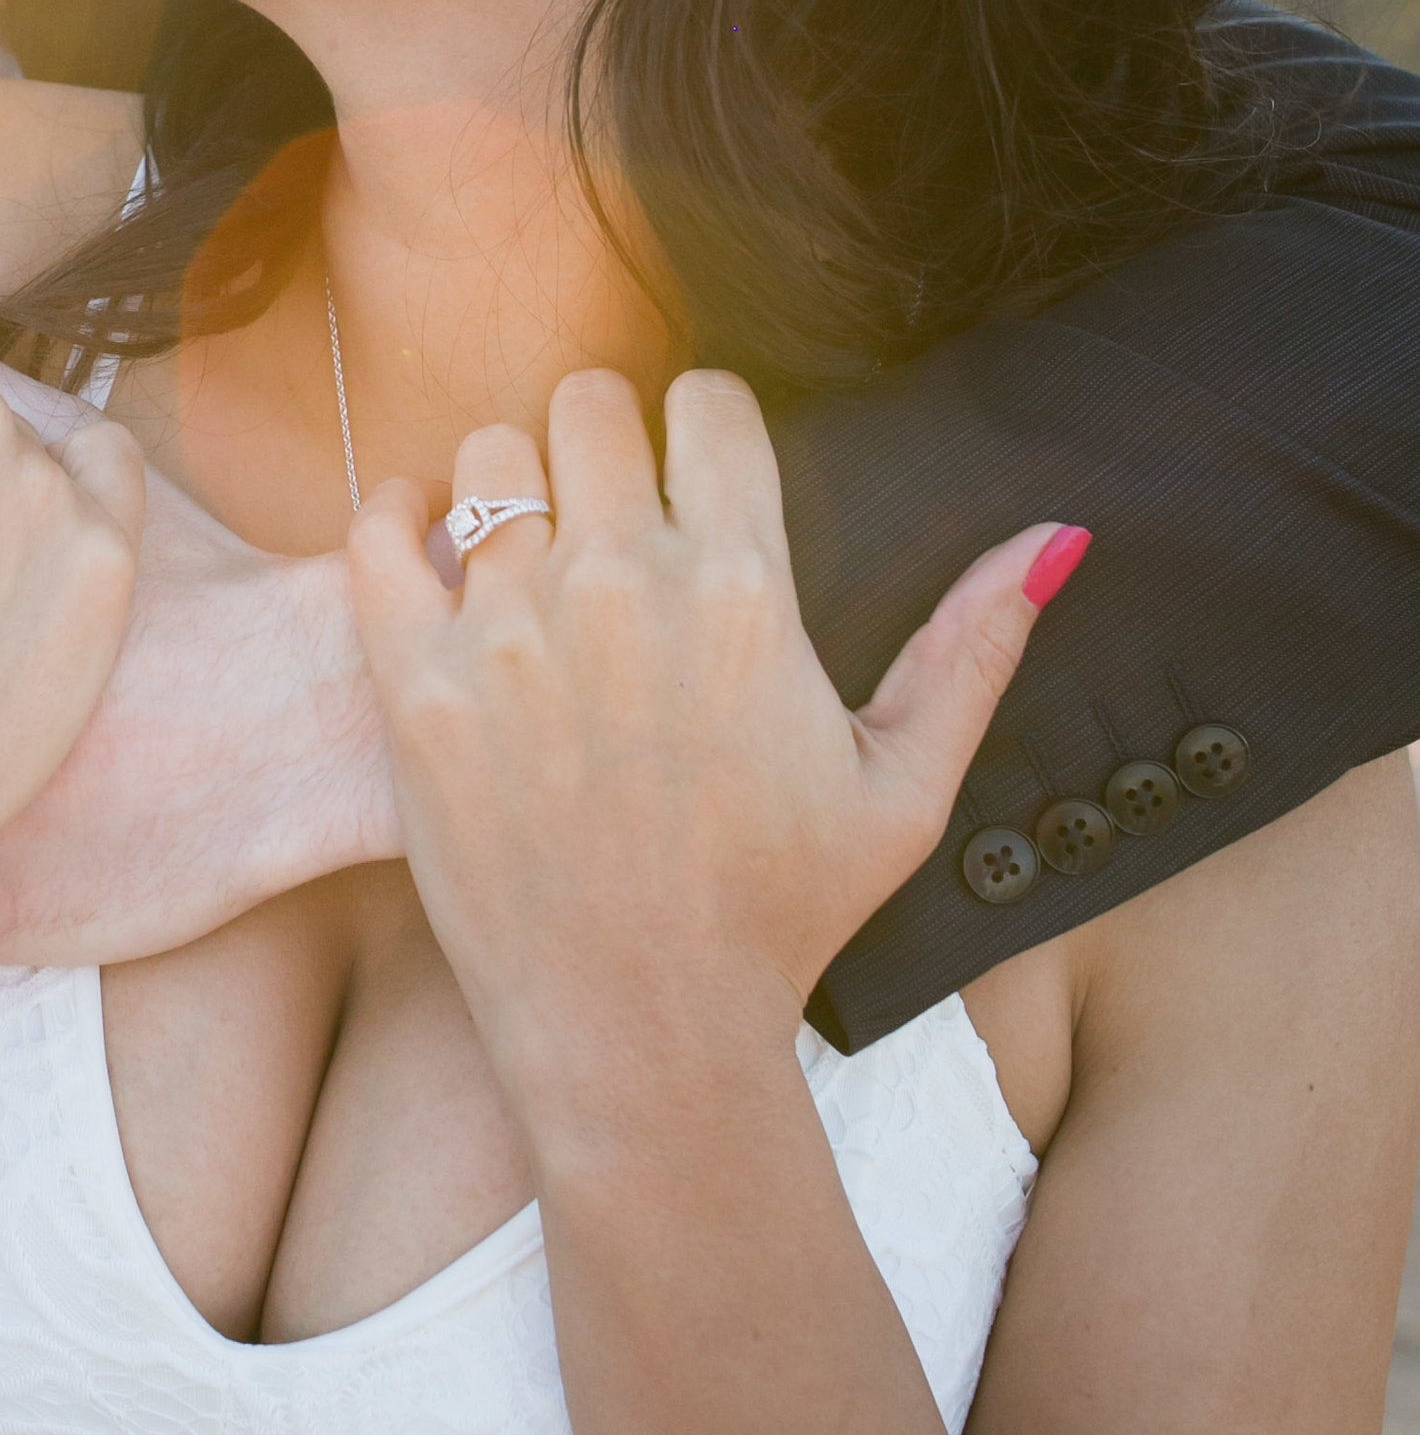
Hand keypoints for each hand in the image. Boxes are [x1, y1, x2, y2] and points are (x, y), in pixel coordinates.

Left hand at [347, 367, 1081, 1116]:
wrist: (641, 1033)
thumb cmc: (778, 917)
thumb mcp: (905, 789)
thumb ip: (973, 646)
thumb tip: (1055, 534)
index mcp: (746, 592)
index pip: (712, 402)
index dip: (706, 425)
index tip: (694, 472)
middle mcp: (624, 589)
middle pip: (591, 402)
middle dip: (605, 438)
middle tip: (605, 506)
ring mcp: (510, 633)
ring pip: (488, 452)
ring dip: (509, 480)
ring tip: (523, 543)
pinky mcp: (415, 686)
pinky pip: (379, 533)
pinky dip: (398, 517)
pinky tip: (427, 544)